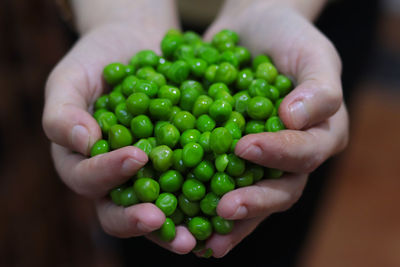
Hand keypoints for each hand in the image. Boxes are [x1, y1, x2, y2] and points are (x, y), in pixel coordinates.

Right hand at [42, 1, 197, 254]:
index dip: (108, 173)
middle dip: (138, 219)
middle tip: (159, 221)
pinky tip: (226, 204)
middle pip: (119, 209)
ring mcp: (149, 175)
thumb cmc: (97, 59)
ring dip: (175, 227)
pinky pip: (190, 185)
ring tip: (196, 238)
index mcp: (84, 161)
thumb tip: (81, 142)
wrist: (139, 42)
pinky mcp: (180, 165)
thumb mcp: (71, 78)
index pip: (88, 178)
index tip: (136, 158)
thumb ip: (63, 112)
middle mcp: (115, 177)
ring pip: (158, 209)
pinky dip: (205, 199)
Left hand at [190, 2, 348, 256]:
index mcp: (319, 137)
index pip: (304, 154)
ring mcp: (259, 161)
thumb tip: (295, 120)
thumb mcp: (314, 54)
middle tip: (225, 210)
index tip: (246, 147)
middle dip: (252, 202)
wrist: (254, 28)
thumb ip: (318, 88)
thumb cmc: (290, 38)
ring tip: (203, 237)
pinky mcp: (228, 156)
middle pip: (279, 190)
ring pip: (248, 195)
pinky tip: (182, 215)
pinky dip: (201, 198)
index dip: (278, 155)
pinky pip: (217, 181)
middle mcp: (291, 157)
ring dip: (227, 219)